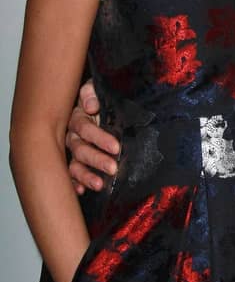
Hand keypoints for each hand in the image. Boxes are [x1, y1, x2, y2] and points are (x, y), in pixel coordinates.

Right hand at [66, 79, 119, 193]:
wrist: (101, 106)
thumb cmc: (100, 99)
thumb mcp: (97, 90)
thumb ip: (92, 93)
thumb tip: (91, 106)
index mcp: (78, 118)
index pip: (85, 128)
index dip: (99, 137)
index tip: (116, 146)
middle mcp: (73, 136)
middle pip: (81, 149)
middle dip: (97, 159)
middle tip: (113, 167)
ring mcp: (73, 151)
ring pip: (75, 165)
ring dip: (86, 176)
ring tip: (99, 185)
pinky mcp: (76, 162)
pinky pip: (72, 175)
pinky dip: (76, 184)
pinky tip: (81, 191)